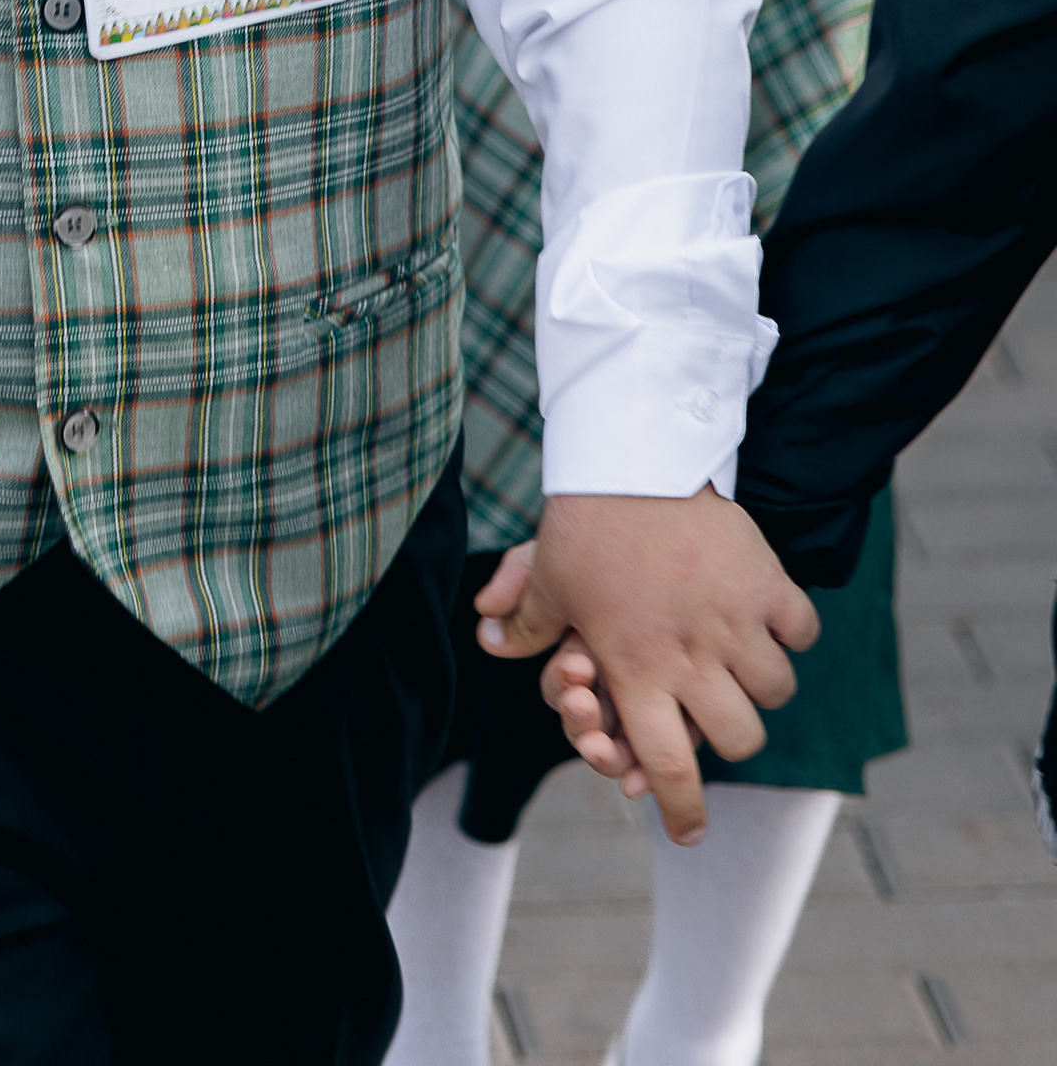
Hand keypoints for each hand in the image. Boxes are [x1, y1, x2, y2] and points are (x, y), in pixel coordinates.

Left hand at [479, 487, 819, 843]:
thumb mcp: (546, 576)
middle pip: (737, 740)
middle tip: (720, 712)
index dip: (681, 810)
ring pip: (774, 692)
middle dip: (731, 737)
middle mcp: (692, 659)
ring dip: (762, 684)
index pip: (668, 768)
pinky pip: (800, 630)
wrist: (634, 457)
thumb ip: (524, 619)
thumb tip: (489, 640)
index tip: (688, 832)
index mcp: (637, 670)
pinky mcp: (767, 584)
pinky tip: (771, 618)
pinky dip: (791, 630)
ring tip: (746, 663)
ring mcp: (735, 623)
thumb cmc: (585, 523)